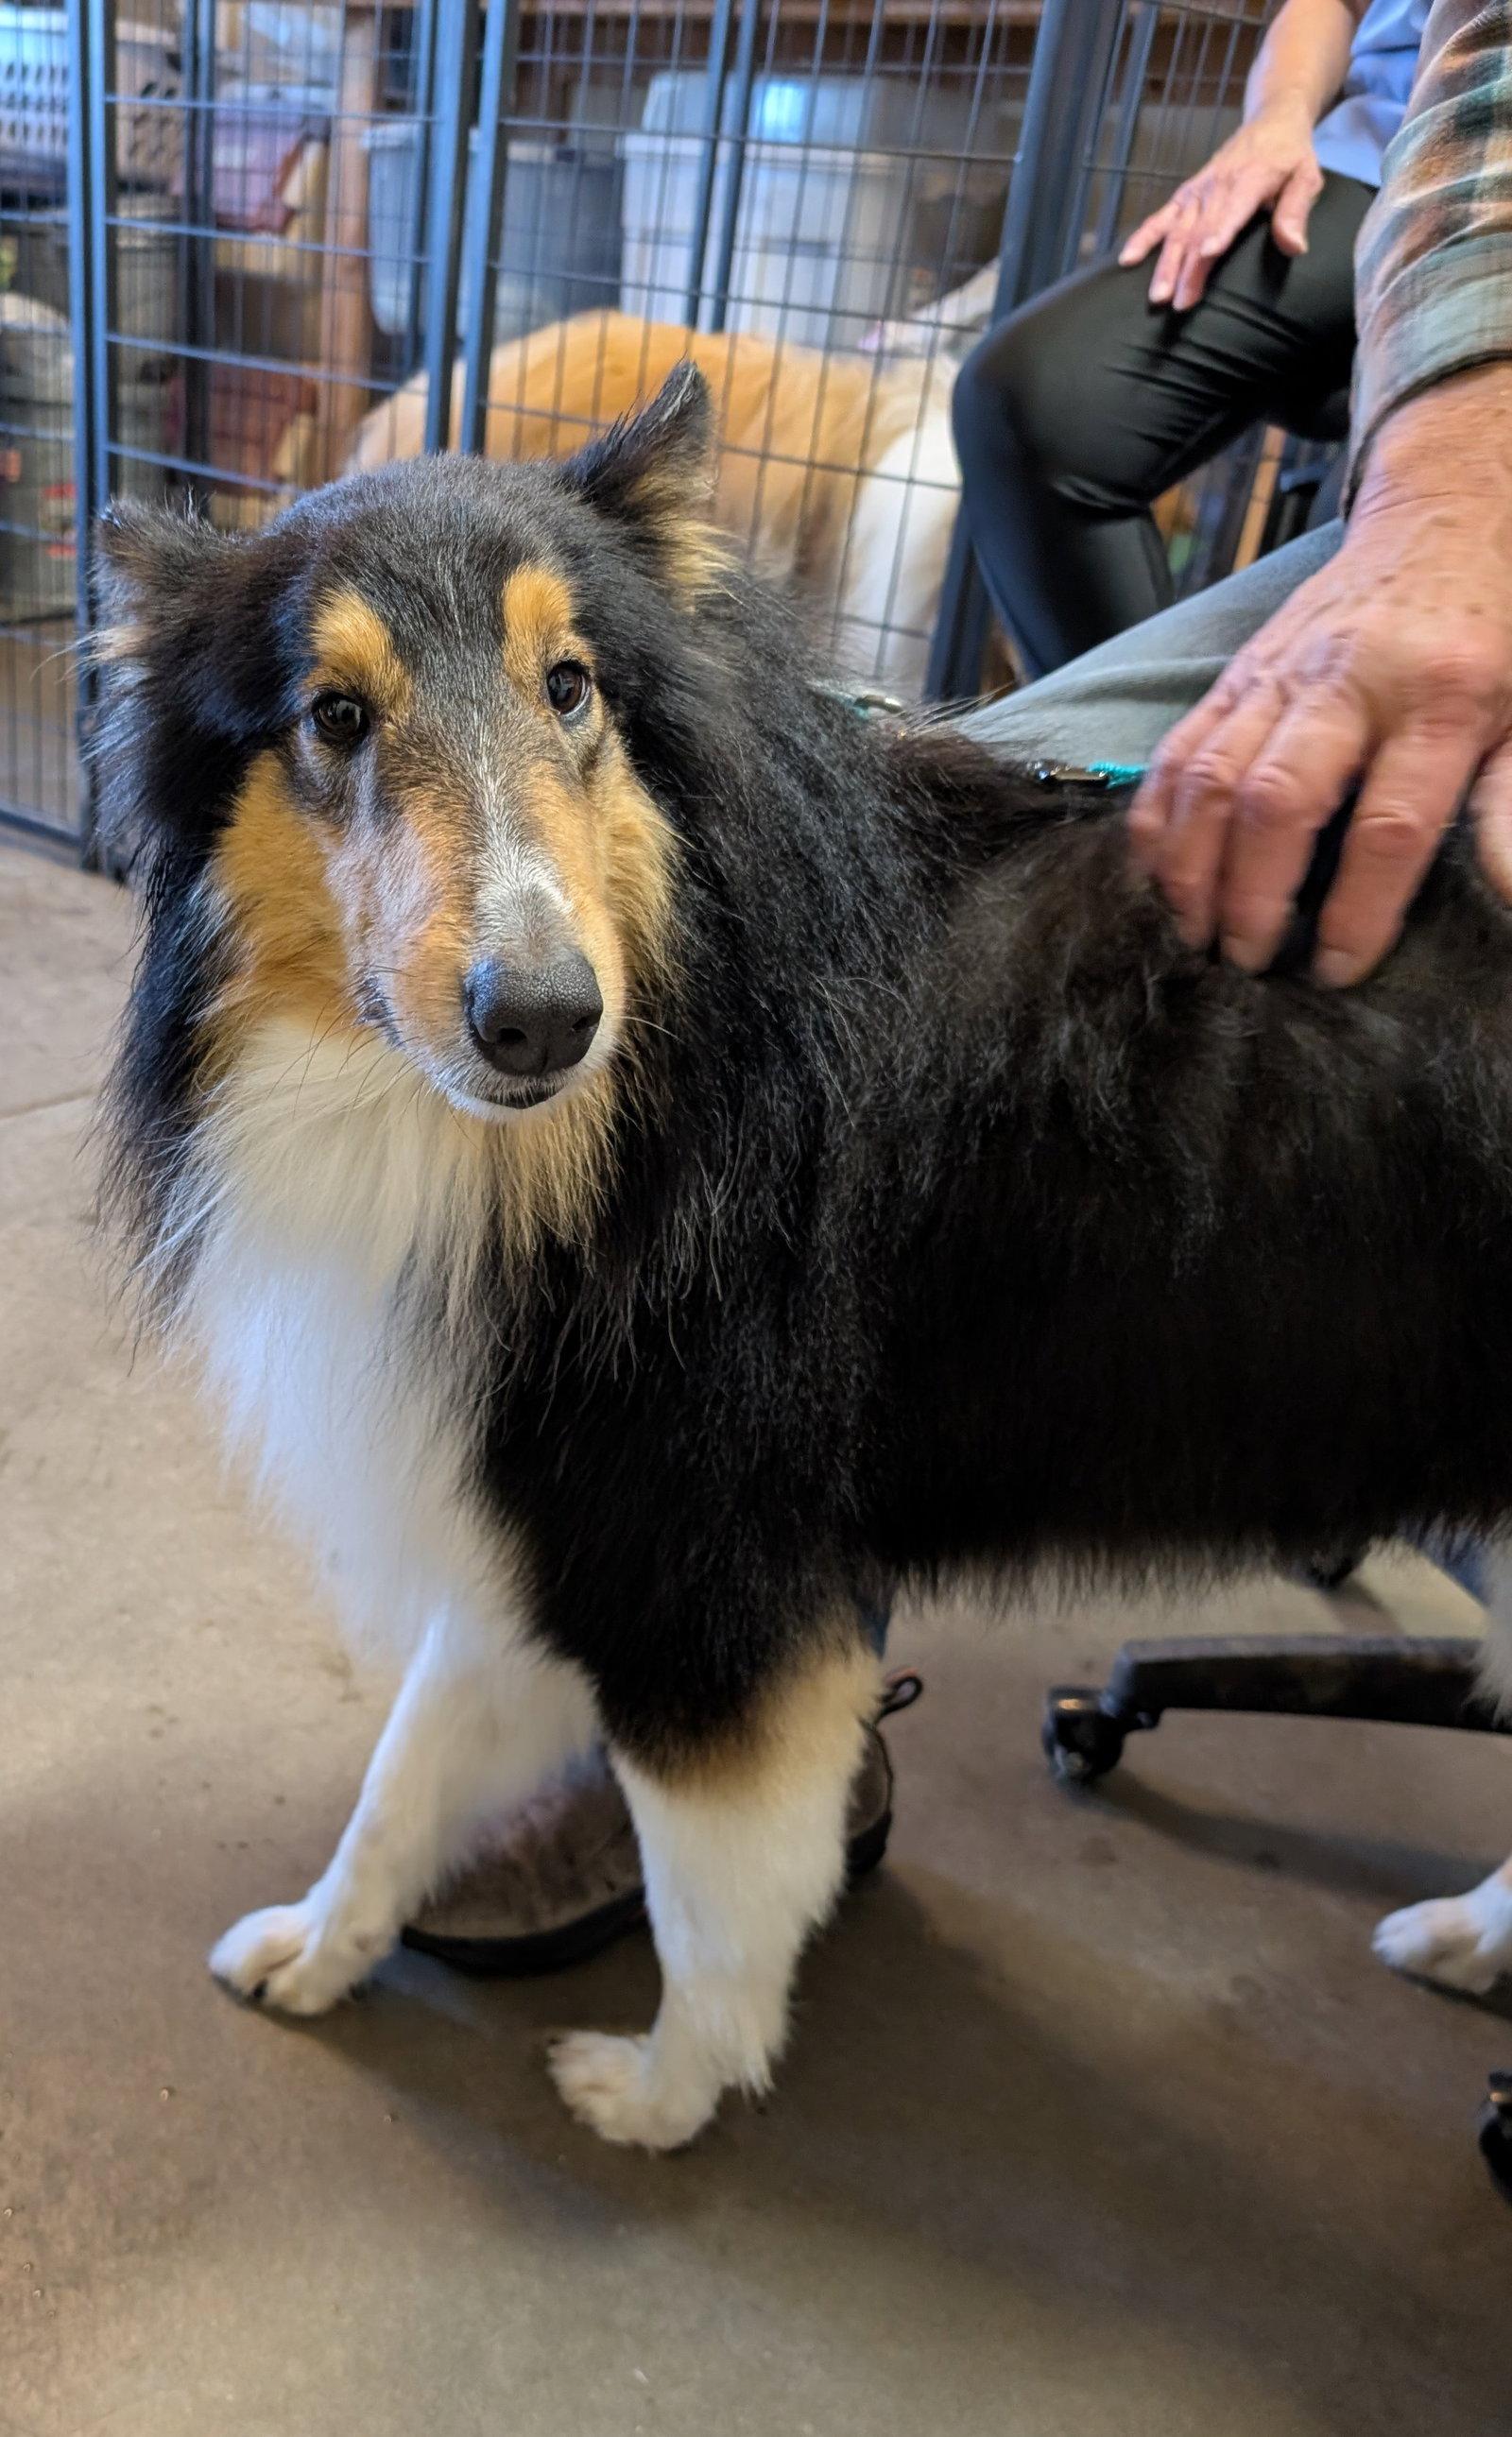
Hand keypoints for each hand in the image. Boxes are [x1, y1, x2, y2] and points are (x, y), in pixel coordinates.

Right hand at [1118, 98, 1322, 309]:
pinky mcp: (1187, 194)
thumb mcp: (1307, 177)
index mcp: (1250, 179)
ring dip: (1167, 264)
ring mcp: (1198, 191)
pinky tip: (1128, 259)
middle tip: (1180, 303)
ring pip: (1178, 230)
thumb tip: (1294, 246)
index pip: (1232, 209)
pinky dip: (1144, 237)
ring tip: (1158, 296)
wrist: (1270, 121)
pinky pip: (1162, 217)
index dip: (1219, 231)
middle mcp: (1218, 185)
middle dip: (1189, 267)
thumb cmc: (1291, 156)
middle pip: (1200, 230)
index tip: (1207, 254)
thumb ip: (1296, 210)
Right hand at [1128, 367, 1511, 985]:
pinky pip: (1177, 751)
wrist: (1444, 518)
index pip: (1390, 825)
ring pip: (1212, 777)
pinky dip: (1157, 820)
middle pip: (1278, 800)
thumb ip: (1509, 806)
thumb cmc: (1494, 631)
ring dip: (1190, 867)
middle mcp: (1349, 685)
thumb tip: (1510, 897)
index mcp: (1440, 700)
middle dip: (1249, 894)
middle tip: (1245, 960)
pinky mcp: (1237, 674)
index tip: (1336, 969)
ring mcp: (1281, 676)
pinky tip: (1158, 875)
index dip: (1358, 908)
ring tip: (1192, 933)